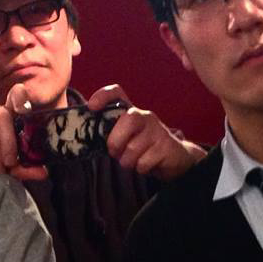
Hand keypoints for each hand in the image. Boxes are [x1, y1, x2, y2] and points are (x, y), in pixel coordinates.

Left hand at [87, 84, 205, 180]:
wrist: (175, 159)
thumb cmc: (143, 147)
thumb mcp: (126, 137)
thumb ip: (110, 132)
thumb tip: (87, 136)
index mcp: (131, 112)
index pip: (117, 93)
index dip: (103, 96)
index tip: (92, 107)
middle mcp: (145, 116)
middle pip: (129, 120)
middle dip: (116, 141)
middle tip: (116, 152)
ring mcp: (157, 130)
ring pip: (133, 149)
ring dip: (128, 161)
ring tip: (135, 160)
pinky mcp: (166, 146)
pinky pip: (143, 162)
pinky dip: (141, 168)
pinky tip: (147, 164)